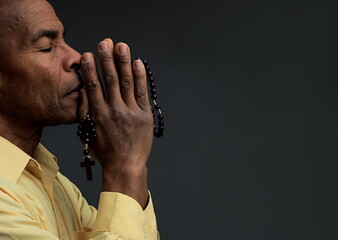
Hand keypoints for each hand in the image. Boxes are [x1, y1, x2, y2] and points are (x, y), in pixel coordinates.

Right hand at [78, 39, 152, 207]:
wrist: (126, 167)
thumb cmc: (106, 153)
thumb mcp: (90, 135)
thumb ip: (88, 114)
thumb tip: (85, 94)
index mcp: (100, 115)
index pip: (94, 87)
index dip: (90, 69)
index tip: (87, 55)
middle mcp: (115, 111)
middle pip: (110, 80)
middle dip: (107, 59)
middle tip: (104, 42)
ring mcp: (132, 112)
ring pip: (127, 82)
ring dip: (123, 62)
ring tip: (121, 46)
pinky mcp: (145, 115)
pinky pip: (143, 92)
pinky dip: (140, 77)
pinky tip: (137, 63)